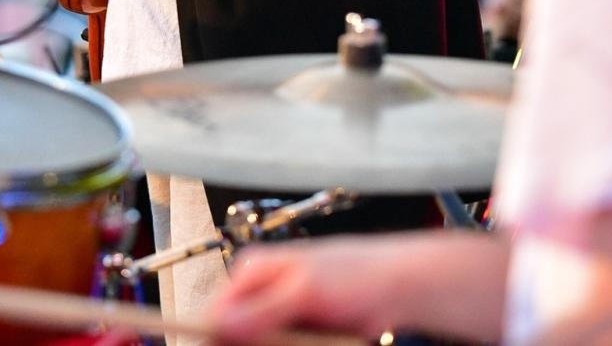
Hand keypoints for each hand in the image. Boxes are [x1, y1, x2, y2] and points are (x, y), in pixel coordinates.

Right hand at [208, 236, 418, 342]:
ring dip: (276, 345)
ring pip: (258, 343)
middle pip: (235, 335)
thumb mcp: (305, 291)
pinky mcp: (294, 333)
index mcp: (251, 273)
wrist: (396, 287)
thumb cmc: (357, 274)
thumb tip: (219, 322)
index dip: (221, 340)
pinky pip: (278, 344)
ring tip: (310, 340)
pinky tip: (314, 342)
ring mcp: (276, 315)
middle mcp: (259, 293)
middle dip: (254, 344)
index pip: (215, 314)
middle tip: (291, 341)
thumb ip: (262, 308)